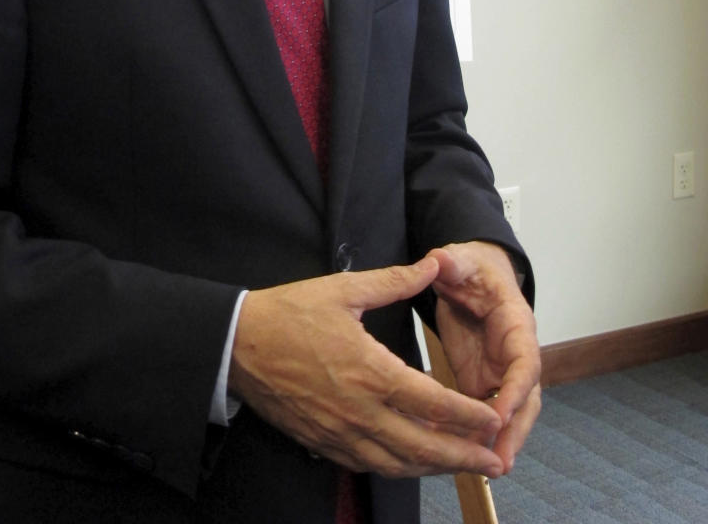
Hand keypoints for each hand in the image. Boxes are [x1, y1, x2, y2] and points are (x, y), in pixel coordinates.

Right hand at [228, 258, 505, 478]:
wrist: (237, 345)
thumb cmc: (288, 313)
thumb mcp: (343, 289)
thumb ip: (393, 281)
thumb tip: (432, 264)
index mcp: (370, 371)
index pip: (434, 404)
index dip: (470, 418)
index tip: (495, 420)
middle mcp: (361, 411)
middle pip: (424, 447)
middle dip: (466, 457)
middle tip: (498, 461)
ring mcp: (342, 433)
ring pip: (400, 464)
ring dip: (437, 469)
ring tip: (467, 468)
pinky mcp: (325, 443)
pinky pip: (372, 466)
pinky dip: (402, 469)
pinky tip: (416, 465)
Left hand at [428, 241, 541, 472]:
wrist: (469, 277)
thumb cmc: (469, 268)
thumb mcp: (460, 260)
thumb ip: (451, 262)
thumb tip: (438, 259)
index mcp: (516, 323)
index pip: (525, 360)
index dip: (517, 388)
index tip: (501, 413)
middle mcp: (515, 353)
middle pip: (525, 397)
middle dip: (516, 429)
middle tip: (500, 461)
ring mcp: (501, 371)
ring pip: (510, 412)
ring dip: (503, 440)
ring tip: (489, 470)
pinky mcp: (484, 381)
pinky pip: (487, 412)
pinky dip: (480, 434)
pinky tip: (465, 456)